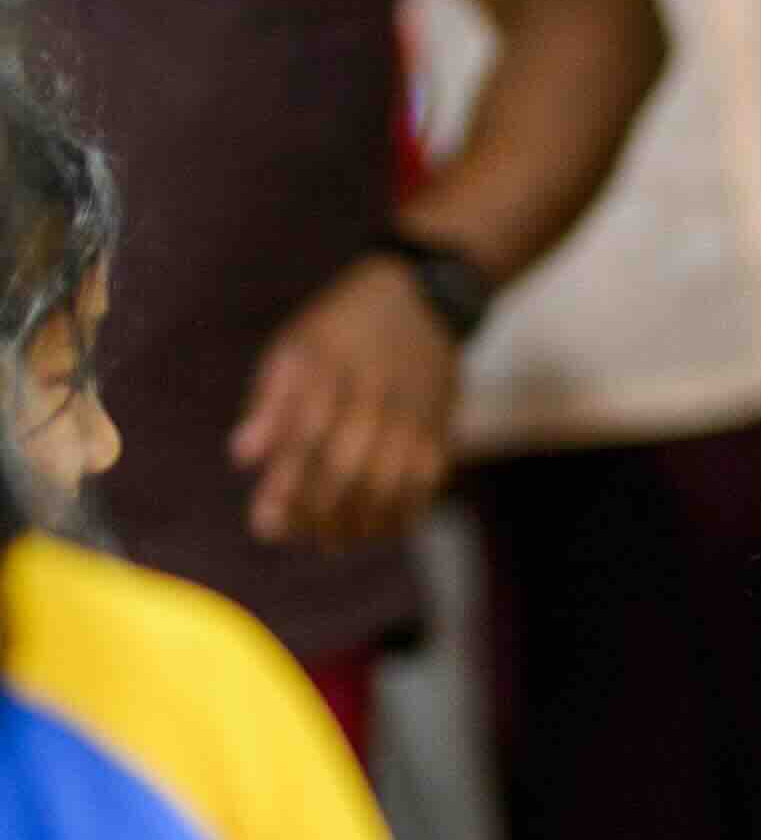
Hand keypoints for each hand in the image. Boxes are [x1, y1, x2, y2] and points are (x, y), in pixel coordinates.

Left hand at [226, 255, 462, 552]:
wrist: (421, 298)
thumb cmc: (340, 329)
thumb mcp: (294, 347)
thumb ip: (269, 402)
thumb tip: (242, 458)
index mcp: (328, 369)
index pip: (304, 438)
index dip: (285, 486)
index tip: (266, 523)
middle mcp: (373, 392)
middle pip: (345, 467)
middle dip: (318, 512)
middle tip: (297, 537)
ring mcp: (411, 411)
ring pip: (388, 481)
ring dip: (359, 521)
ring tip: (334, 541)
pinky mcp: (440, 425)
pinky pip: (426, 480)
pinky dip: (404, 513)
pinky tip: (380, 530)